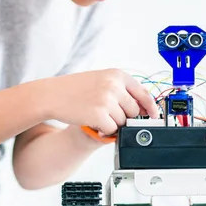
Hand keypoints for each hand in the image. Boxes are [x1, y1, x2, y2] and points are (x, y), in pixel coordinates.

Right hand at [44, 69, 159, 135]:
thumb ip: (121, 90)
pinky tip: (92, 121)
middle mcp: (114, 85)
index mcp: (117, 75)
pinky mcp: (99, 115)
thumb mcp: (101, 80)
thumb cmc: (74, 88)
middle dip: (125, 117)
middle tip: (108, 114)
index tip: (154, 117)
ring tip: (96, 114)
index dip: (151, 108)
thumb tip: (142, 107)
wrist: (51, 94)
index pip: (144, 94)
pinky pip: (112, 130)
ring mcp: (107, 100)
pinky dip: (104, 130)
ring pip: (123, 122)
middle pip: (134, 111)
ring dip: (112, 123)